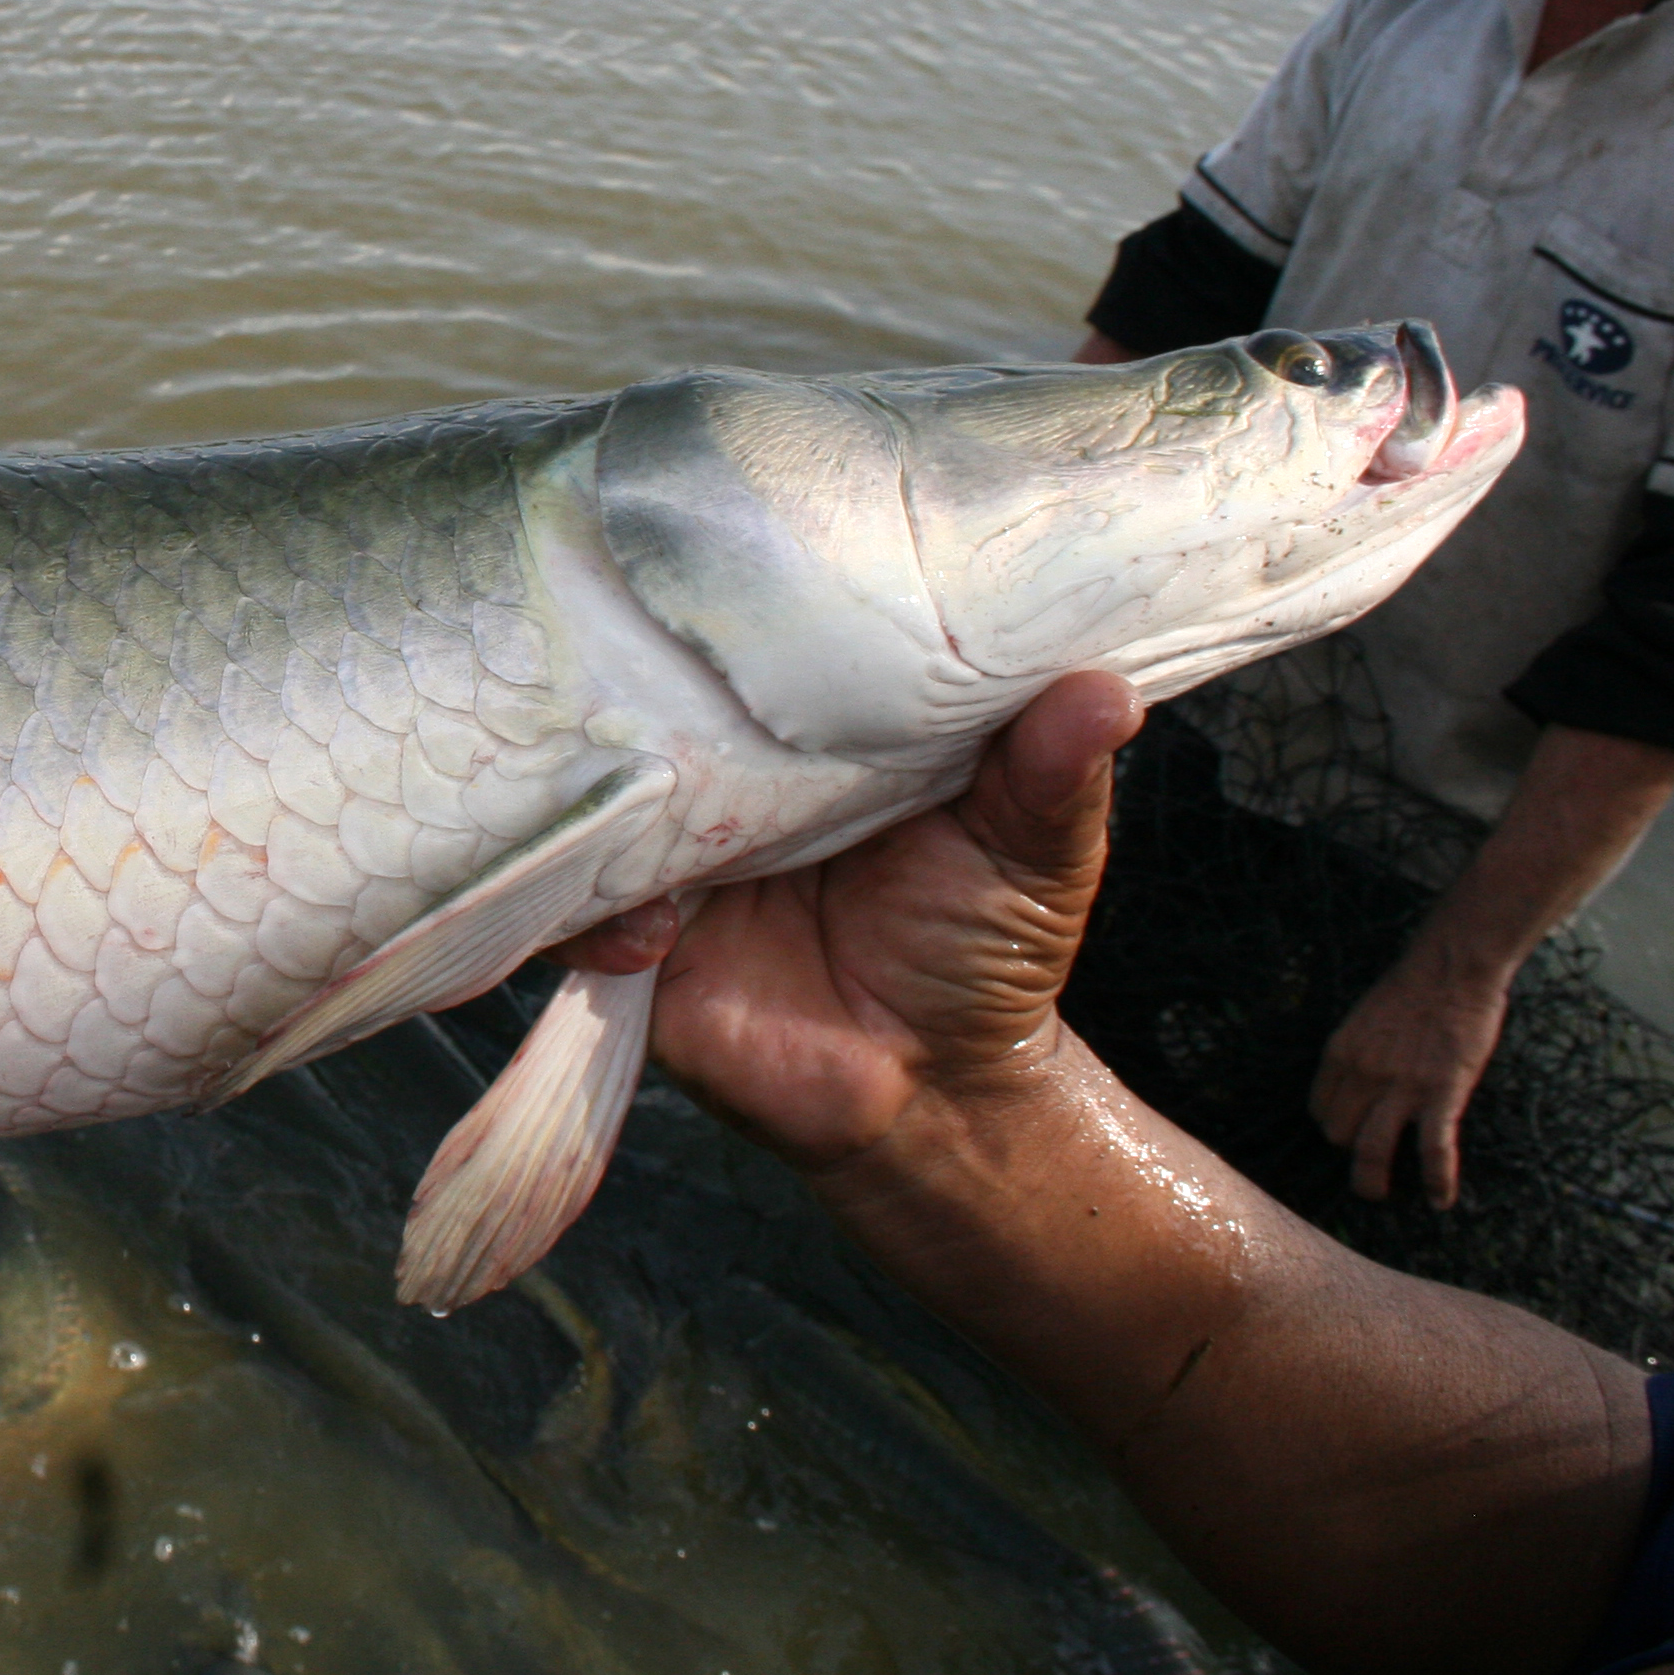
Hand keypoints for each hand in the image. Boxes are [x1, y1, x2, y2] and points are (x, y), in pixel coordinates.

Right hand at [550, 670, 1142, 1170]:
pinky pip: (568, 917)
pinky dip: (590, 920)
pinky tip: (653, 931)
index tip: (712, 578)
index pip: (749, 654)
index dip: (728, 612)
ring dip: (596, 805)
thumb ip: (1051, 773)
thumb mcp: (1033, 851)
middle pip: (647, 713)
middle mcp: (724, 784)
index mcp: (810, 736)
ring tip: (644, 819)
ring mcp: (670, 861)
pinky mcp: (636, 945)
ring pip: (588, 803)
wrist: (931, 1096)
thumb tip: (1106, 690)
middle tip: (634, 679)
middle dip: (630, 692)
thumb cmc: (983, 953)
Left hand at [1309, 934, 1510, 1208]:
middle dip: (1351, 1149)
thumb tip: (1356, 1080)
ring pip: (1372, 1152)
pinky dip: (1437, 1181)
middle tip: (1368, 1158)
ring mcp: (1401, 1088)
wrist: (1451, 969)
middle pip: (1340, 1134)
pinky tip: (1440, 1201)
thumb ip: (1357, 1053)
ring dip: (1372, 1181)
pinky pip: (1433, 1150)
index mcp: (1340, 1053)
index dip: (1333, 1125)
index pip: (1321, 1108)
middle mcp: (1362, 1075)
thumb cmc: (1413, 988)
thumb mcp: (1365, 1018)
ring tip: (1378, 1195)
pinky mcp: (1441, 1094)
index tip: (1349, 1131)